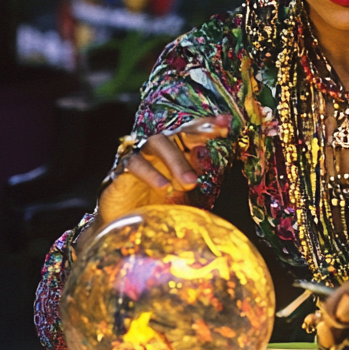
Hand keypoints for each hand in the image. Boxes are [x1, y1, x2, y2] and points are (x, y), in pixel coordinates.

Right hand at [96, 114, 231, 226]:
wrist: (124, 225)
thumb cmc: (155, 207)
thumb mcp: (180, 194)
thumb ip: (191, 177)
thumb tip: (206, 161)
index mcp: (174, 152)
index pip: (192, 133)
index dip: (208, 125)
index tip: (227, 123)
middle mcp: (157, 150)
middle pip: (177, 133)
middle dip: (197, 133)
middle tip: (217, 137)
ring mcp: (139, 156)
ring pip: (157, 143)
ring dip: (176, 160)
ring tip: (190, 182)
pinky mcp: (121, 170)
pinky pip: (135, 164)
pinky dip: (151, 174)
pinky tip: (163, 187)